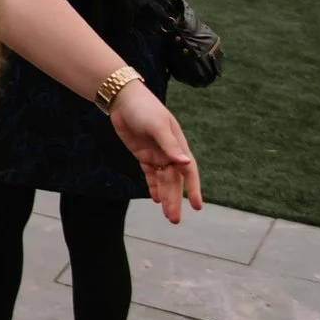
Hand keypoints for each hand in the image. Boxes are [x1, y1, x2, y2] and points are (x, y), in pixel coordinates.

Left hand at [107, 81, 203, 223]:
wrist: (123, 100)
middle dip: (175, 200)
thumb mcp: (157, 126)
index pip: (188, 172)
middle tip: (175, 219)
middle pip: (174, 181)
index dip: (193, 189)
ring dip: (165, 197)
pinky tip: (156, 199)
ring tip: (167, 215)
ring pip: (163, 181)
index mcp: (178, 146)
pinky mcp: (142, 155)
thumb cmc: (144, 109)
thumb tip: (185, 163)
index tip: (197, 206)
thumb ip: (170, 146)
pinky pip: (150, 174)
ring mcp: (156, 154)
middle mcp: (169, 153)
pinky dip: (153, 186)